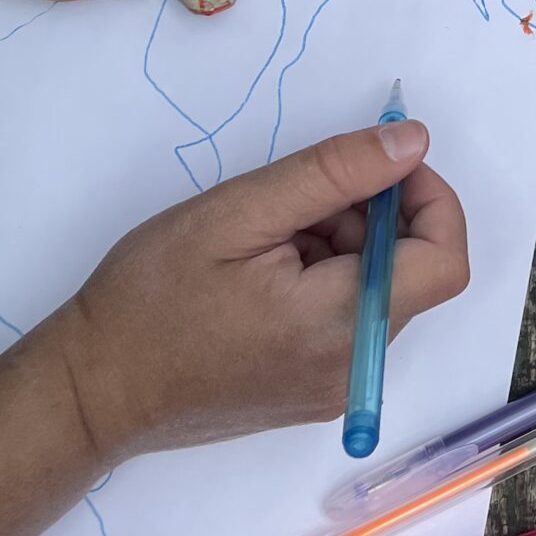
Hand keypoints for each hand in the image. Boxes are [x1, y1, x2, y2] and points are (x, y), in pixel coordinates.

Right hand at [48, 119, 469, 461]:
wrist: (90, 392)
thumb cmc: (151, 298)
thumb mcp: (239, 212)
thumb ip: (334, 174)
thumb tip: (414, 142)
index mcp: (343, 326)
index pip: (445, 259)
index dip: (427, 198)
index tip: (376, 164)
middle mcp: (354, 368)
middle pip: (413, 273)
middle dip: (372, 218)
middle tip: (293, 202)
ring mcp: (334, 388)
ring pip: (380, 292)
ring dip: (345, 245)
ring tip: (266, 239)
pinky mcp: (311, 392)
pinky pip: (349, 320)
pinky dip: (326, 278)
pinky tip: (261, 270)